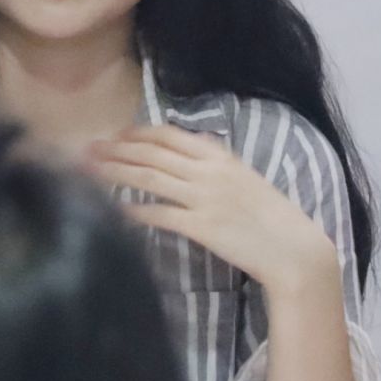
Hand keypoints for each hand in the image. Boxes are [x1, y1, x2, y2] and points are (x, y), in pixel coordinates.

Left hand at [85, 126, 340, 295]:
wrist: (292, 247)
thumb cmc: (271, 214)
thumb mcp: (244, 176)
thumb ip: (216, 161)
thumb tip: (191, 145)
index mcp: (219, 156)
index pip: (169, 135)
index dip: (137, 134)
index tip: (115, 135)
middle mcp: (208, 172)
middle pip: (151, 154)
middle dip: (115, 150)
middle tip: (87, 149)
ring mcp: (204, 198)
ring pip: (149, 179)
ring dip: (115, 173)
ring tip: (89, 171)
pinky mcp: (201, 227)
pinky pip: (159, 214)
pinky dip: (134, 211)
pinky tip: (114, 210)